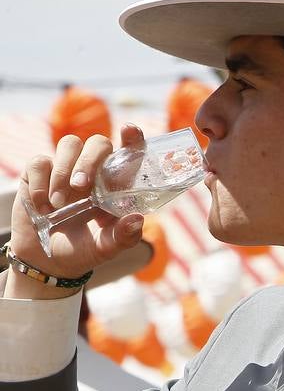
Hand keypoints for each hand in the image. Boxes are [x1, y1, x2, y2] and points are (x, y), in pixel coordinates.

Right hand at [6, 124, 146, 295]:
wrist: (47, 260)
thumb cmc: (84, 251)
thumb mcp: (106, 249)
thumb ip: (123, 237)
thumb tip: (136, 219)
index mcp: (116, 186)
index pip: (129, 154)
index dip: (133, 138)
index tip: (129, 130)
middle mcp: (94, 172)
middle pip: (98, 142)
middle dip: (89, 160)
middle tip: (81, 187)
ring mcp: (67, 169)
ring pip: (69, 144)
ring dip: (64, 172)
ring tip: (60, 205)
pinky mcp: (40, 172)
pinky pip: (40, 161)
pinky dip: (40, 183)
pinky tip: (43, 206)